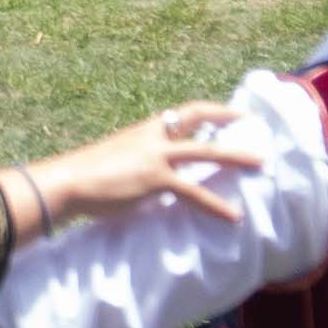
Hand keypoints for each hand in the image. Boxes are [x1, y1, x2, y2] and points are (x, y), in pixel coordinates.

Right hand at [15, 100, 263, 233]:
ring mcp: (157, 156)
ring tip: (259, 165)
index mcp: (144, 129)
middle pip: (199, 121)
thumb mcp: (115, 159)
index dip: (209, 111)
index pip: (183, 112)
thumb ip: (136, 162)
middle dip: (228, 122)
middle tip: (253, 127)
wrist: (67, 182)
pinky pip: (194, 192)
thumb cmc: (84, 175)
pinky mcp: (157, 179)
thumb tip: (147, 177)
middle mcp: (154, 137)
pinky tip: (233, 216)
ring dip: (236, 158)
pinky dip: (216, 205)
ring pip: (206, 152)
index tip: (229, 112)